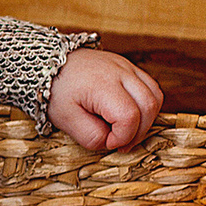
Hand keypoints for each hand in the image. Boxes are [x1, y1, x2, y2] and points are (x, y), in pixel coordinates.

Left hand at [47, 48, 162, 151]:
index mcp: (102, 85)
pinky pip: (150, 87)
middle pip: (149, 105)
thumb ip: (91, 136)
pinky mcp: (128, 66)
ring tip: (127, 130)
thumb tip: (112, 141)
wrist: (49, 63)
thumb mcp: (67, 120)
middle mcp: (120, 72)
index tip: (109, 143)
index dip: (123, 137)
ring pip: (155, 96)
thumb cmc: (56, 91)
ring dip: (147, 118)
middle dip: (139, 132)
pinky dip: (146, 105)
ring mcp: (127, 66)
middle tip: (120, 143)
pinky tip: (129, 114)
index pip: (129, 116)